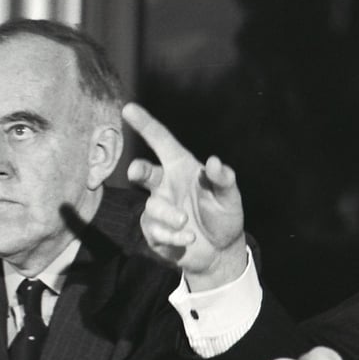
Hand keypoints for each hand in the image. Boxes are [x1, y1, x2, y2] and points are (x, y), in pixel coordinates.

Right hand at [123, 103, 245, 290]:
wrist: (220, 251)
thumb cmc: (224, 215)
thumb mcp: (230, 197)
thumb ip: (223, 179)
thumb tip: (214, 162)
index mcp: (182, 168)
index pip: (162, 142)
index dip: (145, 124)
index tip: (129, 108)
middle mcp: (166, 184)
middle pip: (144, 171)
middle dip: (138, 170)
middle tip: (137, 172)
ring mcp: (158, 208)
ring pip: (153, 207)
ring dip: (169, 215)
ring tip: (187, 223)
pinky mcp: (154, 231)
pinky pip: (155, 231)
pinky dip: (172, 235)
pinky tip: (188, 238)